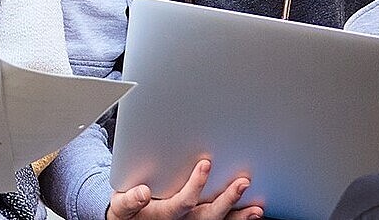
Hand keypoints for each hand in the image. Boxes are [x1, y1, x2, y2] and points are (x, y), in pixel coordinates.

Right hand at [107, 159, 261, 219]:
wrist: (131, 218)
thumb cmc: (128, 209)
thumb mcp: (121, 205)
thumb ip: (130, 200)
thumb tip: (143, 193)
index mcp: (163, 215)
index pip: (182, 203)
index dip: (195, 185)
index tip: (206, 164)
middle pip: (207, 216)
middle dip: (227, 200)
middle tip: (243, 182)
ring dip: (238, 215)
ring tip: (256, 207)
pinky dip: (237, 218)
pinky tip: (253, 211)